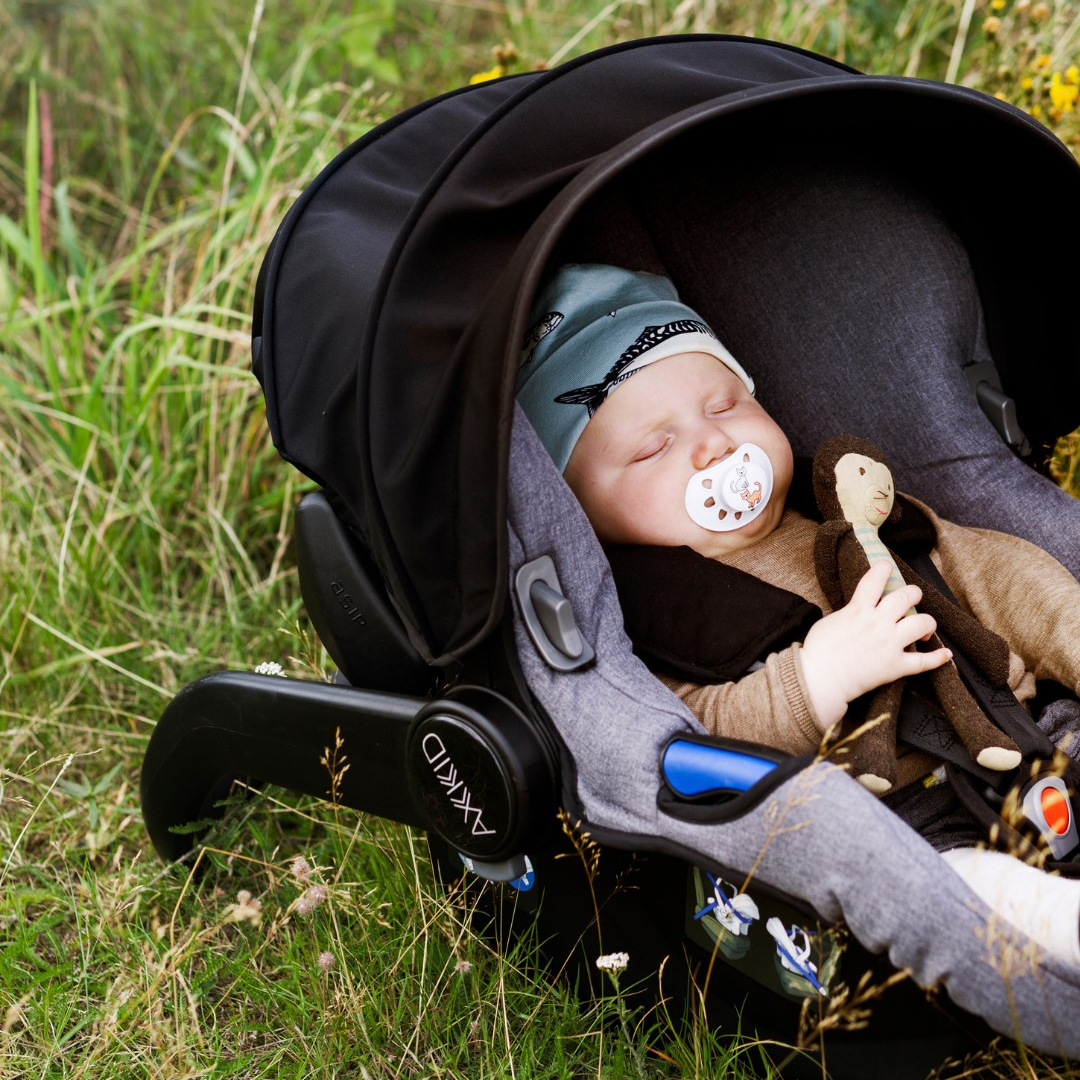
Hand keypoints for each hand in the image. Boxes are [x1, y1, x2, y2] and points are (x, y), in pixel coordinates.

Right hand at [800, 560, 951, 730]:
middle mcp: (878, 623)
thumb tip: (857, 612)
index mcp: (858, 610)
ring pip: (922, 623)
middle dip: (912, 593)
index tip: (886, 566)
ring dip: (927, 622)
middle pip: (906, 596)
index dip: (882, 569)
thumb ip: (848, 613)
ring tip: (923, 625)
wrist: (820, 679)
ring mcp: (890, 644)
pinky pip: (924, 661)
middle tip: (911, 596)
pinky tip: (946, 654)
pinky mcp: (896, 666)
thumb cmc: (817, 652)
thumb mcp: (829, 621)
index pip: (875, 581)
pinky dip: (938, 658)